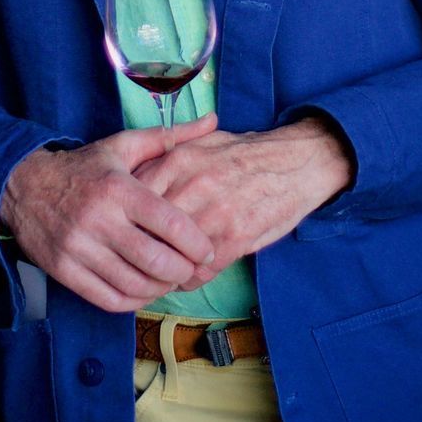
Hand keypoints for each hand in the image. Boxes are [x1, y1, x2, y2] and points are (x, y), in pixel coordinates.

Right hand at [0, 113, 217, 312]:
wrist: (24, 186)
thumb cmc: (85, 167)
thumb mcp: (123, 145)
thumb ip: (169, 137)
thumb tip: (212, 120)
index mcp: (119, 189)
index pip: (169, 223)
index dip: (196, 244)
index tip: (208, 250)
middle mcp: (99, 220)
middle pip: (155, 261)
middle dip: (182, 271)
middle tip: (192, 269)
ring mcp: (79, 248)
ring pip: (133, 285)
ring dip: (160, 288)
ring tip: (170, 279)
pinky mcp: (64, 270)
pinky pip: (108, 299)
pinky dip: (133, 301)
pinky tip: (143, 290)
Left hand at [135, 117, 353, 287]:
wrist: (295, 163)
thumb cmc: (244, 153)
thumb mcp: (202, 142)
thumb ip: (165, 156)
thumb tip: (132, 178)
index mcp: (179, 159)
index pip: (133, 196)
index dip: (126, 219)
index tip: (126, 231)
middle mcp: (192, 185)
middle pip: (147, 229)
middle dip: (140, 249)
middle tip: (138, 259)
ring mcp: (214, 213)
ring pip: (170, 255)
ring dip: (164, 270)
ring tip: (162, 272)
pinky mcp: (236, 238)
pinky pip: (199, 271)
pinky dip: (190, 279)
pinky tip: (191, 274)